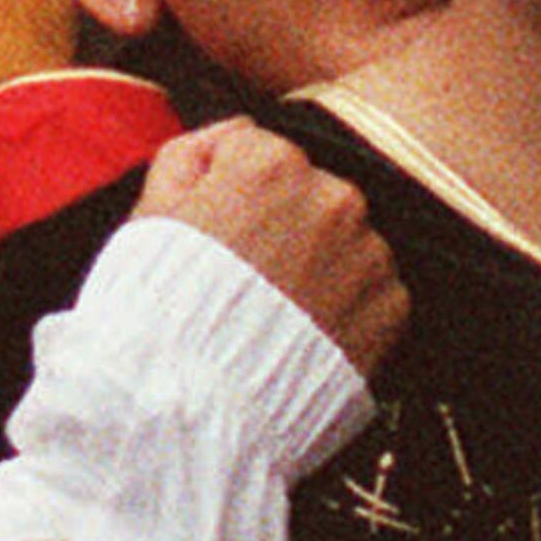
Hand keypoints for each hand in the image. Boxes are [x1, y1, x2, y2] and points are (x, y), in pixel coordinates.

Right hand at [133, 120, 407, 377]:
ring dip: (322, 264)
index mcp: (271, 165)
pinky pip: (374, 290)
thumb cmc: (156, 313)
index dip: (231, 195)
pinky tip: (305, 334)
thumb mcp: (148, 217)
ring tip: (275, 314)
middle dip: (285, 227)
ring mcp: (369, 252)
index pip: (260, 154)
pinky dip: (347, 307)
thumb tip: (232, 131)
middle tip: (247, 282)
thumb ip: (189, 154)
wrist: (186, 410)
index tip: (218, 235)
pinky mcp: (392, 305)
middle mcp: (334, 197)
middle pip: (312, 195)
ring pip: (348, 241)